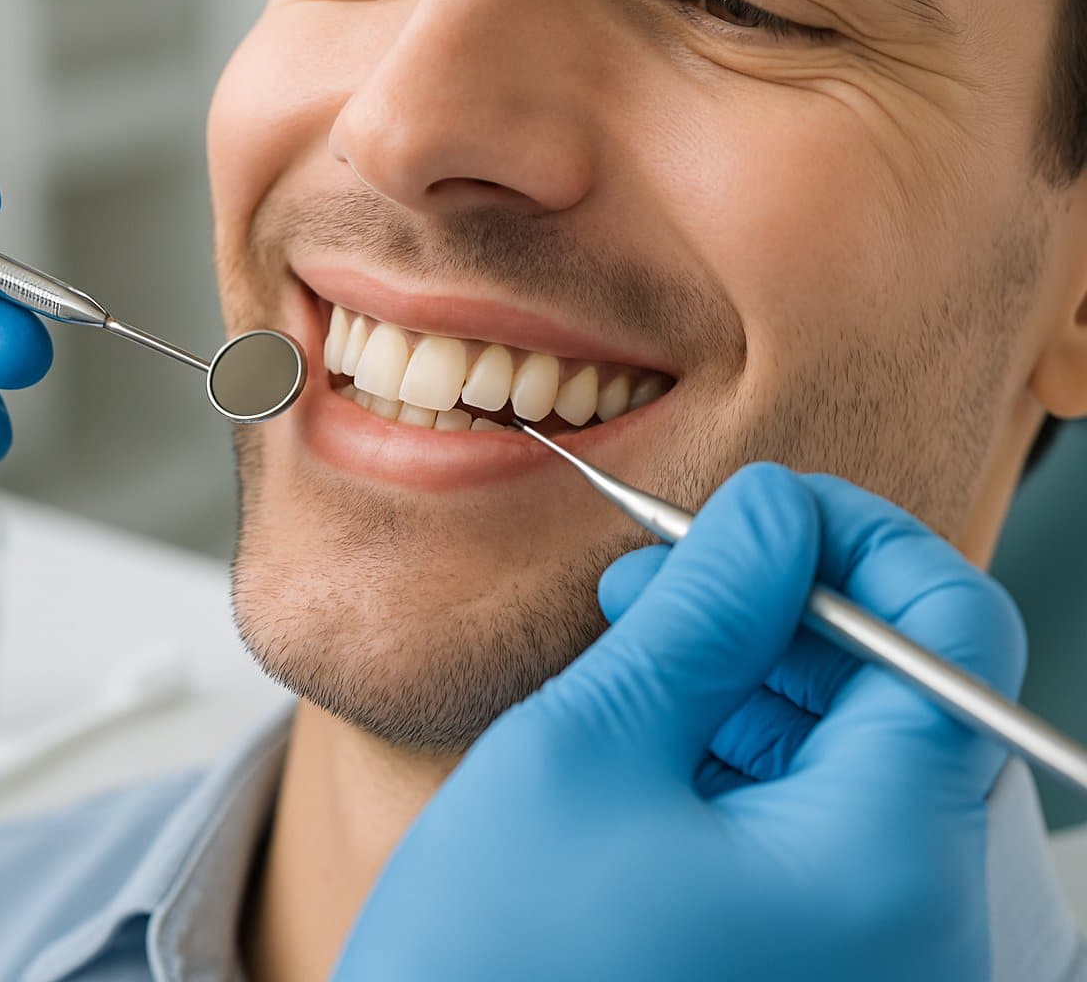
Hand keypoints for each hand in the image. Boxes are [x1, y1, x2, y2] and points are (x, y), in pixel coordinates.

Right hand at [335, 465, 1023, 981]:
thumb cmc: (492, 962)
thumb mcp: (587, 751)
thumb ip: (702, 613)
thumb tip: (773, 508)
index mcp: (885, 860)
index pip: (953, 631)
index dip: (858, 539)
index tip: (759, 507)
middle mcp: (911, 919)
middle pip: (901, 691)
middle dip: (785, 603)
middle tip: (667, 570)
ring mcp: (862, 952)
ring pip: (847, 754)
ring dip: (753, 672)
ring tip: (638, 638)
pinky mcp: (806, 964)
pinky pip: (807, 823)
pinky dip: (737, 753)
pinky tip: (647, 725)